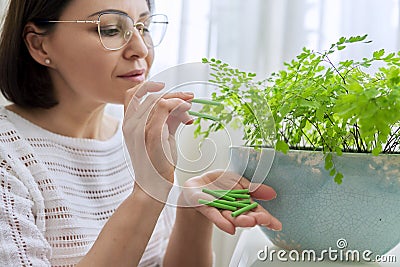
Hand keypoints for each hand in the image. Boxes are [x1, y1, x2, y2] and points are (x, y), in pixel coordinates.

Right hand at [123, 82, 193, 199]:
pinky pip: (165, 107)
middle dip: (173, 93)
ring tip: (190, 107)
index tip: (163, 87)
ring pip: (159, 99)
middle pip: (150, 95)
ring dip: (179, 99)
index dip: (147, 86)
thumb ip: (168, 122)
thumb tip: (181, 109)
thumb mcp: (161, 139)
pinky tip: (188, 116)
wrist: (152, 186)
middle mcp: (131, 124)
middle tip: (189, 97)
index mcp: (129, 125)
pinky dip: (179, 106)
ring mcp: (141, 129)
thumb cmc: (157, 164)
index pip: (131, 95)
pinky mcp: (153, 134)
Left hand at [181, 170, 281, 234]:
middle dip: (254, 218)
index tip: (277, 225)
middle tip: (262, 220)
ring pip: (231, 217)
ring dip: (240, 221)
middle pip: (245, 216)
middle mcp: (233, 209)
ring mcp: (220, 210)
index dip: (266, 218)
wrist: (199, 184)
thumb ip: (255, 188)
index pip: (256, 212)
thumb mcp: (240, 182)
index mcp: (242, 203)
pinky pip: (214, 215)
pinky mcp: (207, 208)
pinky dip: (221, 222)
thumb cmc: (220, 184)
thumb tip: (273, 194)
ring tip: (249, 223)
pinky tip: (229, 228)